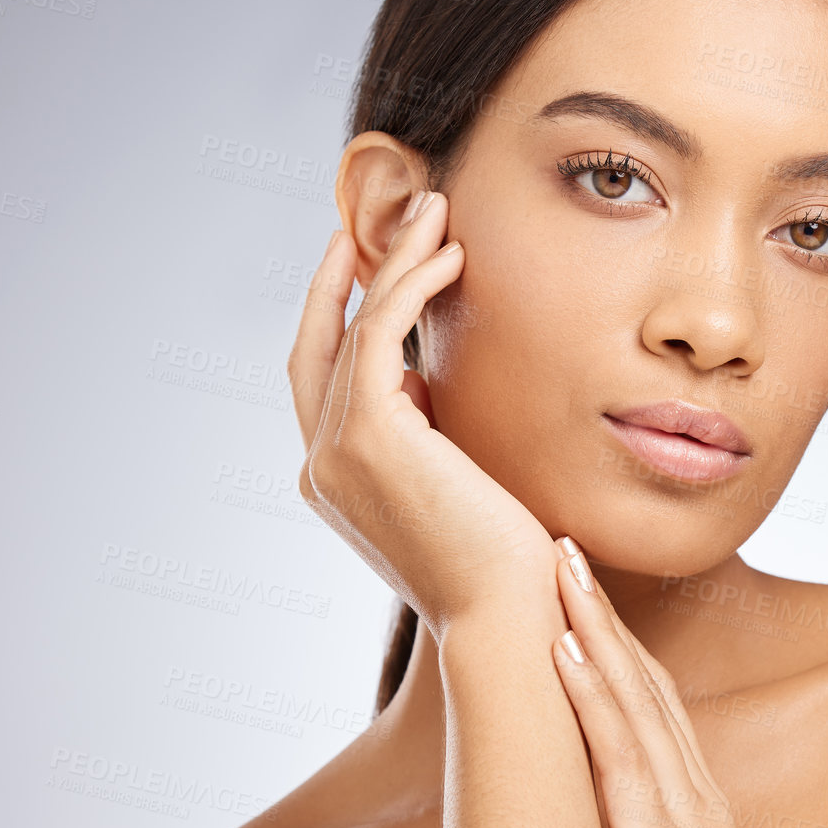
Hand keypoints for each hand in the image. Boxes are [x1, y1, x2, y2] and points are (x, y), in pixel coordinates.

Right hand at [287, 196, 557, 636]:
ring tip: (436, 212)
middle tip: (388, 219)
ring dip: (392, 261)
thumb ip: (422, 435)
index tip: (370, 262)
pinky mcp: (368, 437)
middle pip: (319, 342)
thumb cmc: (500, 561)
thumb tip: (421, 383)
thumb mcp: (449, 484)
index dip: (339, 313)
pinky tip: (448, 257)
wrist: (508, 614)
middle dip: (348, 273)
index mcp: (335, 482)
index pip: (323, 378)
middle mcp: (320, 467)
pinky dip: (410, 287)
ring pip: (352, 329)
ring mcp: (335, 453)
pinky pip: (380, 336)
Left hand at [549, 539, 749, 827]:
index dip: (617, 639)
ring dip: (595, 629)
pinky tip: (564, 650)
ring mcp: (687, 827)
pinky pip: (621, 760)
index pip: (655, 701)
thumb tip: (573, 791)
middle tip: (566, 547)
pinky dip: (591, 698)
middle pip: (649, 684)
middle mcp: (700, 804)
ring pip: (636, 704)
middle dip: (606, 612)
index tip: (581, 588)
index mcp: (697, 809)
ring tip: (560, 568)